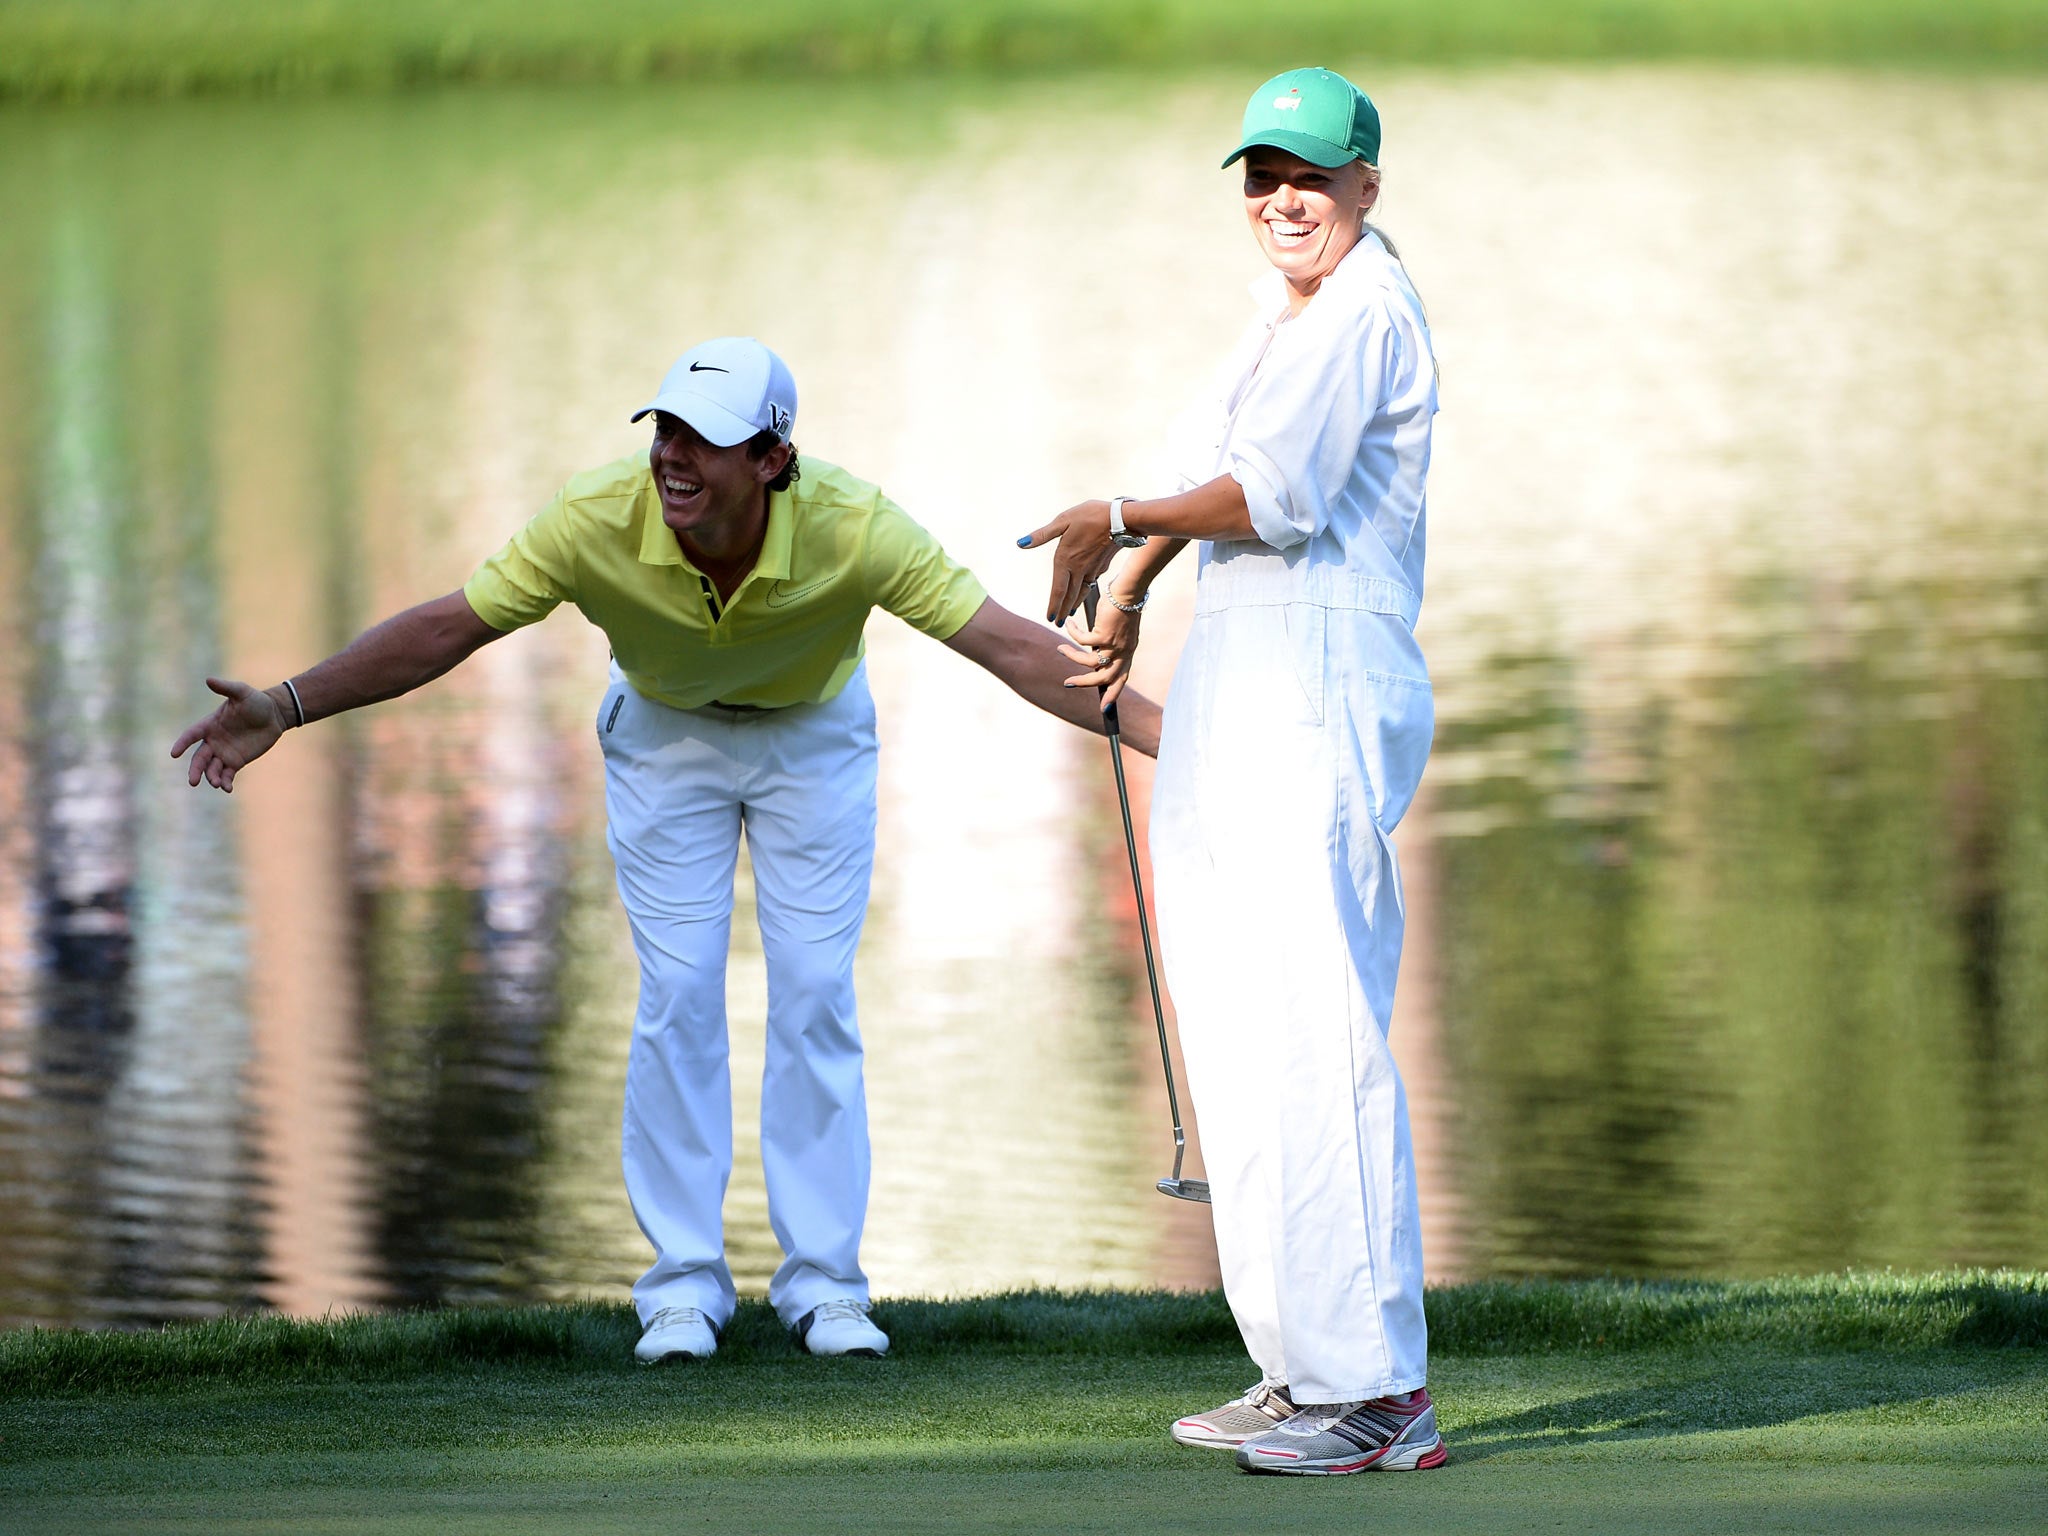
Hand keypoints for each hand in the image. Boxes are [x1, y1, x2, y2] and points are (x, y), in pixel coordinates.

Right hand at [170, 676, 286, 792]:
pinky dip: (225, 782)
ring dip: (211, 777)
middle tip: (192, 781)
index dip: (182, 743)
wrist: (275, 715)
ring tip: (216, 783)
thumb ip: (226, 687)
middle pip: (199, 758)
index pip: (192, 735)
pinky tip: (227, 788)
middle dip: (195, 769)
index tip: (174, 753)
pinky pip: (227, 774)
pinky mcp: (236, 761)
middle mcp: (214, 740)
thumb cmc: (256, 701)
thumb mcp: (241, 692)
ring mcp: (224, 752)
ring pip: (212, 768)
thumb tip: (208, 680)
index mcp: (210, 724)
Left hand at [1018, 500, 1117, 622]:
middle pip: (1070, 596)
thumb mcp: (1063, 521)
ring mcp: (1093, 569)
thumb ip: (1042, 535)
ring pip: (1082, 592)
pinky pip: (1091, 583)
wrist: (1122, 519)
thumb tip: (1020, 543)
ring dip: (1075, 604)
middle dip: (1063, 611)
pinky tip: (1085, 592)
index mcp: (1066, 560)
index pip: (1058, 590)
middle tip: (1058, 624)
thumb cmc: (1090, 516)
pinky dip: (1085, 593)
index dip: (1054, 606)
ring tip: (1070, 613)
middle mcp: (1080, 569)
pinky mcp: (1103, 566)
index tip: (1050, 619)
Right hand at [1059, 599, 1141, 706]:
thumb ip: (1111, 646)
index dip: (1113, 695)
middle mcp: (1123, 652)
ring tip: (1060, 649)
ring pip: (1089, 662)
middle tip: (1068, 683)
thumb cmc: (1124, 608)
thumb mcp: (1121, 632)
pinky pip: (1082, 640)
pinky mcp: (1104, 634)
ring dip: (1072, 657)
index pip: (1122, 679)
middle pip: (1104, 678)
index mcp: (1128, 653)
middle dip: (1084, 683)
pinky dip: (1072, 633)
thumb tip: (1095, 654)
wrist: (1129, 593)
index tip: (1104, 708)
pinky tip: (1069, 625)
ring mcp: (1114, 644)